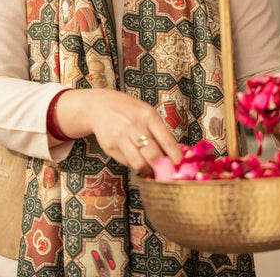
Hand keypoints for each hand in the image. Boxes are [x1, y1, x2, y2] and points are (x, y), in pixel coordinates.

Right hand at [54, 88, 182, 175]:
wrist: (99, 106)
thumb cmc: (129, 110)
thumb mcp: (147, 113)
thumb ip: (160, 131)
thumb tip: (173, 155)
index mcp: (148, 115)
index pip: (167, 141)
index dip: (175, 157)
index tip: (180, 166)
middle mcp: (134, 126)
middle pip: (153, 156)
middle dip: (163, 168)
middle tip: (167, 173)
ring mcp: (120, 137)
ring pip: (139, 164)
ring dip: (149, 170)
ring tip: (152, 169)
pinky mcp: (110, 147)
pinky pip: (127, 163)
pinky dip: (135, 165)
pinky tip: (137, 159)